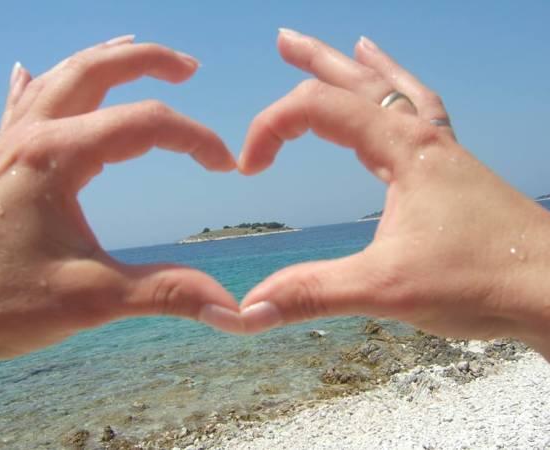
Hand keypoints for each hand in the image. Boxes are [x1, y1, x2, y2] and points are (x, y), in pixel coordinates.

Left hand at [0, 36, 242, 371]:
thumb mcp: (92, 299)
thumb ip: (166, 293)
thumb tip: (231, 309)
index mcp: (56, 157)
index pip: (146, 124)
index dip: (196, 139)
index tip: (225, 167)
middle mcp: (30, 137)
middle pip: (96, 70)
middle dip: (148, 60)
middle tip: (189, 68)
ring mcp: (10, 145)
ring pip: (60, 77)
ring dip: (103, 60)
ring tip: (136, 53)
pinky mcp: (0, 162)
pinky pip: (23, 103)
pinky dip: (42, 81)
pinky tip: (31, 70)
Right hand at [238, 30, 549, 359]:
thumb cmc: (483, 281)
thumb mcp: (386, 288)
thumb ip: (313, 293)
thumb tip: (250, 308)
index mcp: (402, 146)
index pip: (318, 109)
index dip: (271, 129)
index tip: (250, 169)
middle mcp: (423, 138)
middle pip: (360, 80)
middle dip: (315, 60)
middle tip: (285, 39)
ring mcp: (443, 153)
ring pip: (396, 91)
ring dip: (363, 69)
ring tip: (348, 46)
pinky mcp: (455, 173)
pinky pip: (426, 115)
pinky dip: (406, 95)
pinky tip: (403, 96)